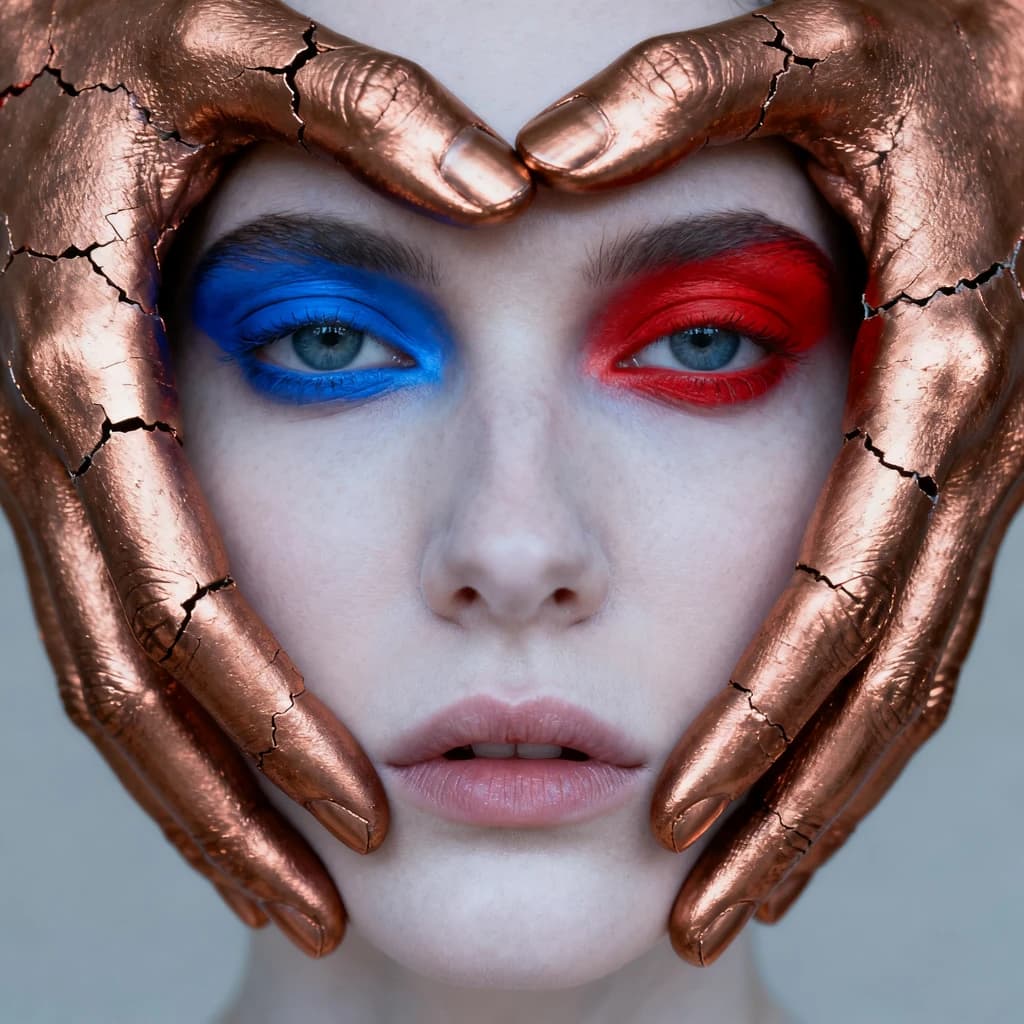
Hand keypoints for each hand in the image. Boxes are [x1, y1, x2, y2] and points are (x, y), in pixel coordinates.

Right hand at [0, 0, 531, 956]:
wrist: (19, 29)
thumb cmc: (129, 38)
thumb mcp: (243, 45)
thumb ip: (369, 110)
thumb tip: (510, 192)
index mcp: (93, 365)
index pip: (180, 591)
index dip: (269, 710)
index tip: (366, 802)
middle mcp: (52, 442)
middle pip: (130, 682)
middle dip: (226, 805)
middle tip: (323, 906)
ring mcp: (50, 468)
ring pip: (109, 679)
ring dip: (196, 797)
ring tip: (291, 888)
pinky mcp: (74, 469)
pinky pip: (115, 627)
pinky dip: (179, 720)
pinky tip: (249, 772)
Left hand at [517, 0, 1023, 963]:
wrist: (1013, 40)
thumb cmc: (908, 44)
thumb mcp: (798, 46)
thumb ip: (672, 98)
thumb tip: (530, 172)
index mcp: (934, 366)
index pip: (837, 588)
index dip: (757, 709)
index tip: (669, 809)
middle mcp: (970, 446)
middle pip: (882, 681)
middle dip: (790, 806)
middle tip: (698, 910)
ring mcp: (971, 474)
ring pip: (905, 684)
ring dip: (821, 800)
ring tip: (733, 893)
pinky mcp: (950, 478)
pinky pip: (906, 635)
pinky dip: (846, 730)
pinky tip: (785, 786)